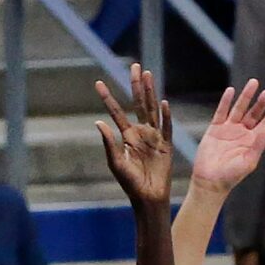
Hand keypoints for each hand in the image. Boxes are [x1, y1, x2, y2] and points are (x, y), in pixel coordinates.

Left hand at [97, 65, 174, 209]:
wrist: (148, 198)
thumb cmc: (130, 184)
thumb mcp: (116, 163)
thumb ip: (109, 142)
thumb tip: (98, 122)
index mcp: (128, 136)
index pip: (117, 112)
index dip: (108, 97)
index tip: (98, 82)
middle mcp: (141, 133)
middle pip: (139, 104)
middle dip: (136, 85)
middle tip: (134, 65)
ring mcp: (155, 138)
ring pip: (152, 110)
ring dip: (150, 92)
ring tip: (148, 74)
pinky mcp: (166, 146)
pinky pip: (166, 128)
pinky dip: (165, 116)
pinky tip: (163, 103)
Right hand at [192, 79, 264, 193]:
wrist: (210, 181)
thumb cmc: (232, 175)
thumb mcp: (249, 162)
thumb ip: (258, 145)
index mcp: (253, 141)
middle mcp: (242, 132)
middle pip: (254, 113)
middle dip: (261, 103)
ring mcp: (229, 129)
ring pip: (239, 108)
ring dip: (246, 96)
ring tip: (253, 83)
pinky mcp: (215, 128)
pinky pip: (221, 111)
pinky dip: (226, 101)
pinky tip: (231, 91)